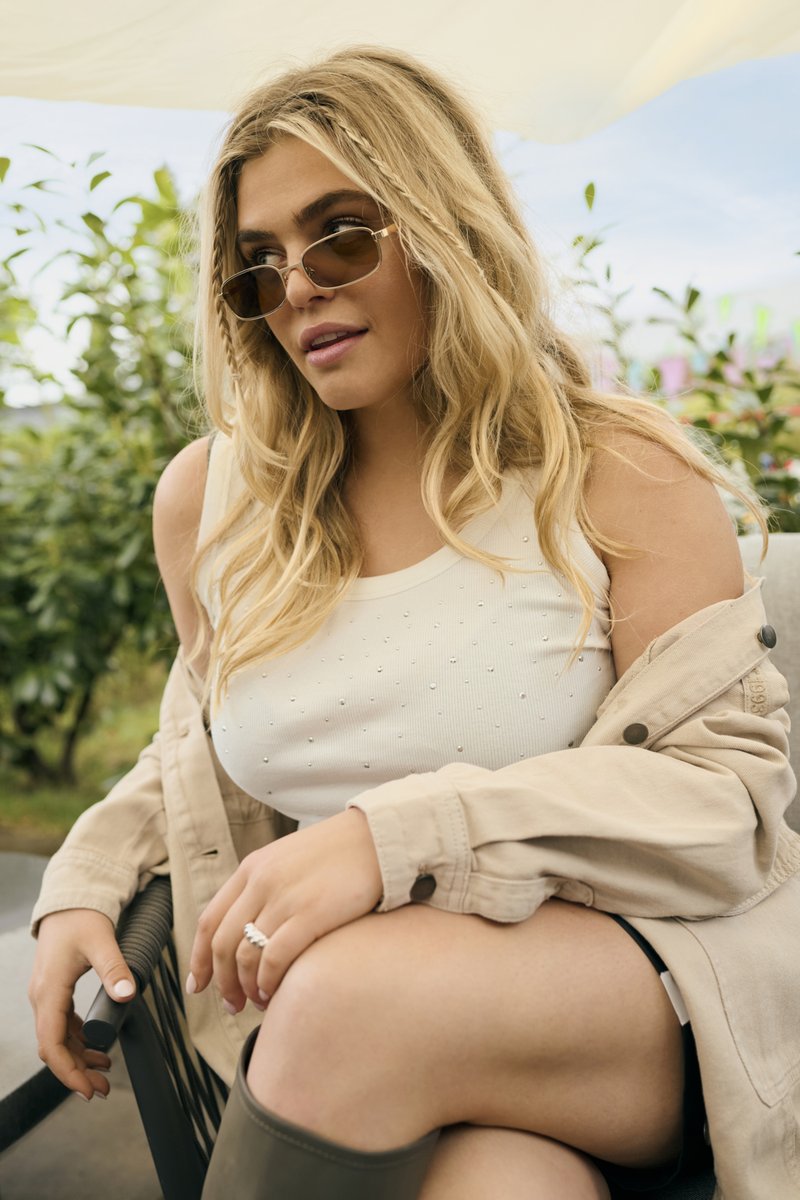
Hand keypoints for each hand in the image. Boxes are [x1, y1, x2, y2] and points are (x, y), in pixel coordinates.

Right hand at [29, 909, 136, 1100]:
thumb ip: (114, 968)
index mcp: (49, 991)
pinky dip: (79, 1041)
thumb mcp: (101, 941)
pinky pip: (63, 1025)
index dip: (68, 1072)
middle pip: (54, 1048)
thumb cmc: (81, 918)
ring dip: (79, 1059)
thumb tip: (127, 994)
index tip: (87, 1089)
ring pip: (58, 1039)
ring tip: (105, 1073)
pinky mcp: (55, 992)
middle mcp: (42, 997)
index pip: (52, 1044)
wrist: (70, 900)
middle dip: (76, 1072)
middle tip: (103, 1089)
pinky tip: (98, 1048)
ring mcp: (47, 995)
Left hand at [187, 807, 382, 1011]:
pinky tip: (275, 992)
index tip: (198, 985)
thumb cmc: (338, 854)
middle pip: (223, 944)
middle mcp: (261, 882)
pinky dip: (269, 982)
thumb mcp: (287, 860)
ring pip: (246, 956)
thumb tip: (245, 933)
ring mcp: (284, 898)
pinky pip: (275, 958)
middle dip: (222, 982)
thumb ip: (262, 888)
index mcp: (251, 868)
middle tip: (232, 1004)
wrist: (377, 837)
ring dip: (246, 987)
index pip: (209, 921)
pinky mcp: (311, 913)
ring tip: (258, 1001)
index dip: (199, 959)